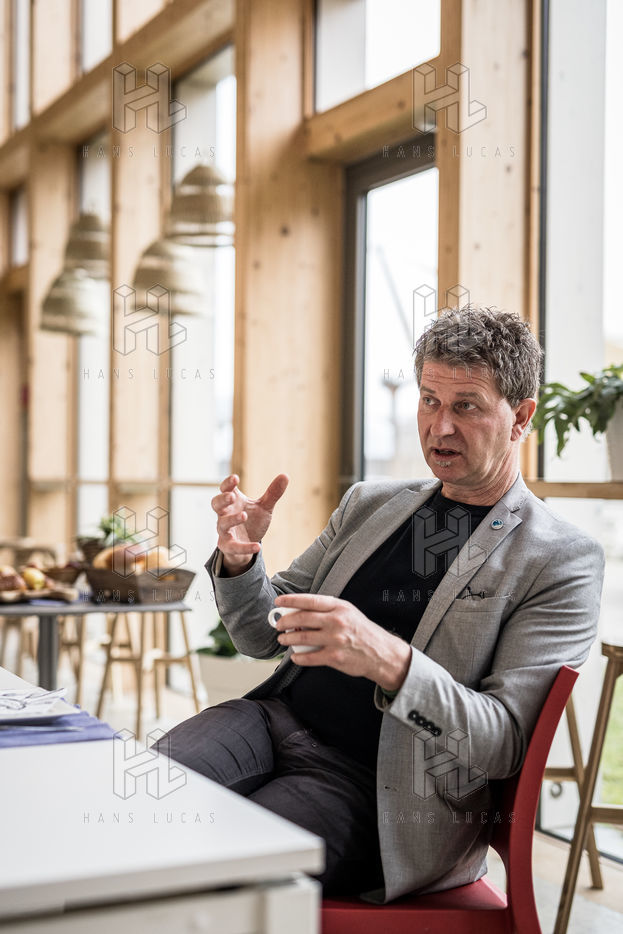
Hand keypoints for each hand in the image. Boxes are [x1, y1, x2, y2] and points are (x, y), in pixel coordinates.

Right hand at [211, 473, 288, 573]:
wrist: (248, 544)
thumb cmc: (252, 521)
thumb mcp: (264, 507)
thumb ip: (273, 493)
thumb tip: (285, 475)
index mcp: (233, 502)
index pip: (225, 489)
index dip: (228, 483)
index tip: (235, 478)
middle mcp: (225, 514)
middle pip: (216, 504)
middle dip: (222, 499)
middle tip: (231, 496)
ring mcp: (225, 530)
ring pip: (222, 524)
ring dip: (232, 519)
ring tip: (244, 515)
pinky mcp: (228, 546)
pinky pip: (233, 547)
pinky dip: (245, 547)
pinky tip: (257, 547)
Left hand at [272, 593, 411, 691]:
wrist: (381, 653)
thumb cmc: (362, 631)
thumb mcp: (348, 612)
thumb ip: (327, 611)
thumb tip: (302, 612)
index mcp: (339, 607)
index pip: (310, 601)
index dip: (291, 600)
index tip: (279, 602)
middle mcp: (336, 621)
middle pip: (302, 618)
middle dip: (285, 621)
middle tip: (278, 624)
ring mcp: (335, 640)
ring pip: (302, 637)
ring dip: (288, 639)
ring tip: (283, 639)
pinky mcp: (334, 657)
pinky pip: (310, 657)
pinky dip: (299, 657)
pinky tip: (295, 656)